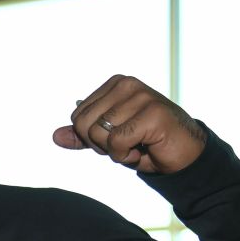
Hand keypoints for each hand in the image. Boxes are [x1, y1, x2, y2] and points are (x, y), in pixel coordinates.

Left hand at [54, 75, 205, 173]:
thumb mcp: (108, 140)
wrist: (184, 155)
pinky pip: (116, 142)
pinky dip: (125, 155)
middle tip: (126, 144)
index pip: (76, 116)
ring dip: (115, 151)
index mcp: (115, 84)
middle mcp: (127, 84)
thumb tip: (55, 137)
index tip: (117, 137)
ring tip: (138, 145)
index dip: (91, 137)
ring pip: (98, 134)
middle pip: (82, 124)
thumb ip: (83, 136)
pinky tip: (145, 148)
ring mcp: (141, 96)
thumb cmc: (146, 144)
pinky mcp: (152, 113)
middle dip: (100, 144)